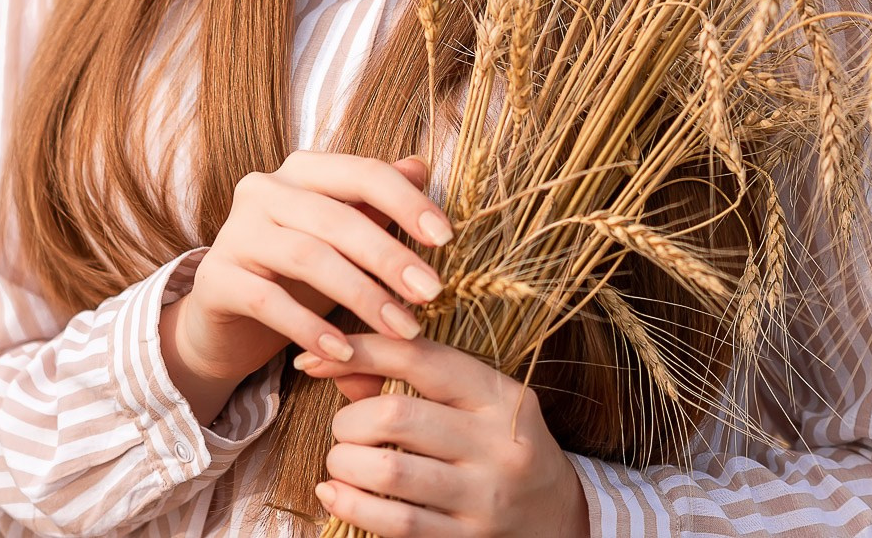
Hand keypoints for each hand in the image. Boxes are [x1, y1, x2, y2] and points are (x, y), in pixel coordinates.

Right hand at [159, 152, 453, 424]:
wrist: (228, 323)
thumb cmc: (298, 274)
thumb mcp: (343, 238)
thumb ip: (377, 203)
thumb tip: (419, 167)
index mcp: (302, 170)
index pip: (362, 173)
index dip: (406, 202)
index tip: (446, 238)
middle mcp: (264, 189)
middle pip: (338, 218)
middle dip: (390, 257)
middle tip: (432, 293)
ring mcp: (235, 232)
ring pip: (308, 257)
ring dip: (362, 295)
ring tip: (401, 330)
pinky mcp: (215, 278)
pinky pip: (268, 300)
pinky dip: (310, 327)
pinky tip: (344, 352)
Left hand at [295, 332, 591, 537]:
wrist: (559, 518)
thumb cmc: (500, 446)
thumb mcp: (474, 403)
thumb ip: (408, 380)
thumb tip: (336, 362)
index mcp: (497, 393)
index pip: (418, 357)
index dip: (358, 351)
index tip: (313, 357)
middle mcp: (496, 441)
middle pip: (397, 415)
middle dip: (350, 421)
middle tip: (342, 430)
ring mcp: (485, 496)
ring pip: (390, 472)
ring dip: (346, 464)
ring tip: (338, 462)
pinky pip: (398, 524)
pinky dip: (353, 506)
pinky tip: (336, 495)